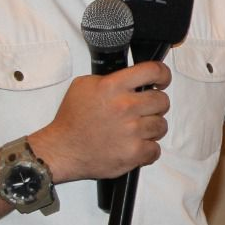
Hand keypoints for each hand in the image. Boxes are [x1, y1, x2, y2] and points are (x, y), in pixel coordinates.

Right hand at [30, 61, 170, 181]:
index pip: (152, 71)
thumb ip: (110, 78)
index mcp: (113, 87)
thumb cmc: (72, 121)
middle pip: (162, 100)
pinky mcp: (133, 153)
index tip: (162, 80)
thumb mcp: (84, 85)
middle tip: (145, 109)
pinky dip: (148, 149)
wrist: (62, 149)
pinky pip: (156, 149)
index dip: (162, 74)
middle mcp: (125, 107)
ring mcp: (131, 131)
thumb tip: (132, 78)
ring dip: (152, 128)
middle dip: (156, 104)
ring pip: (162, 125)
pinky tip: (135, 145)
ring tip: (136, 129)